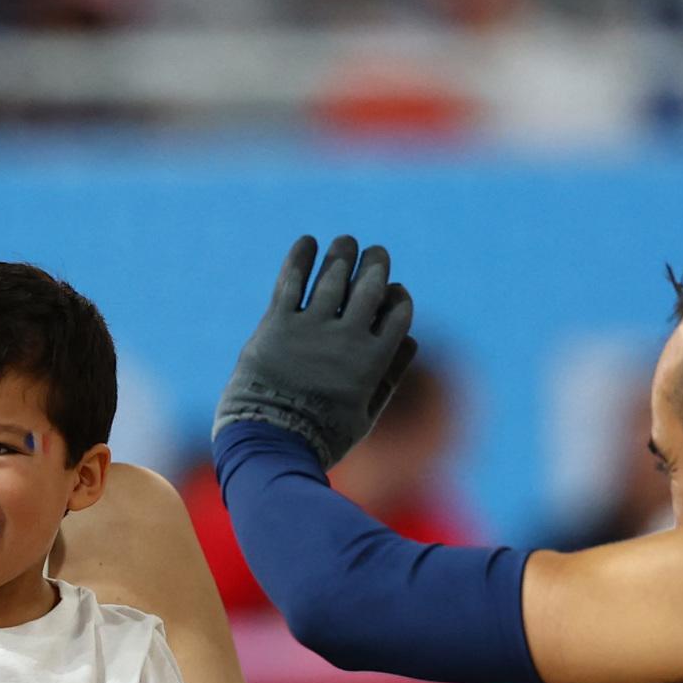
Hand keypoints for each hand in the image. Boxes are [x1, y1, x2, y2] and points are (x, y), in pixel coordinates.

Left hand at [210, 235, 418, 468]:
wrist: (270, 440)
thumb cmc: (321, 436)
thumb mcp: (365, 415)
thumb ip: (390, 378)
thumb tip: (412, 341)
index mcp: (372, 360)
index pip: (398, 313)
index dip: (399, 297)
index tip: (394, 292)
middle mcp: (346, 337)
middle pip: (370, 287)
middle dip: (377, 264)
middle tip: (377, 252)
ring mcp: (310, 328)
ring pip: (334, 277)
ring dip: (343, 253)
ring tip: (346, 242)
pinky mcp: (277, 323)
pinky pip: (291, 281)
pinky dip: (301, 258)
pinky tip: (308, 242)